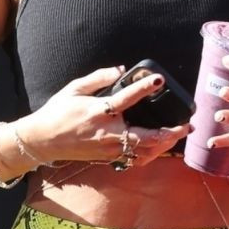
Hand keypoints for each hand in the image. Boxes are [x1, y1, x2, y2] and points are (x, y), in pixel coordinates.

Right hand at [23, 65, 191, 169]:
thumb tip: (120, 69)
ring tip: (178, 134)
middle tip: (185, 124)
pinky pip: (134, 159)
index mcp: (98, 112)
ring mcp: (108, 149)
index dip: (144, 88)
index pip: (126, 99)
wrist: (43, 141)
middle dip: (168, 132)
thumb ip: (98, 78)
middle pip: (145, 137)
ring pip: (143, 151)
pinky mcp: (108, 158)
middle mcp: (107, 133)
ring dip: (164, 145)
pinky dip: (150, 154)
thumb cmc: (57, 112)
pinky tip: (160, 146)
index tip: (159, 80)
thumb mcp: (74, 89)